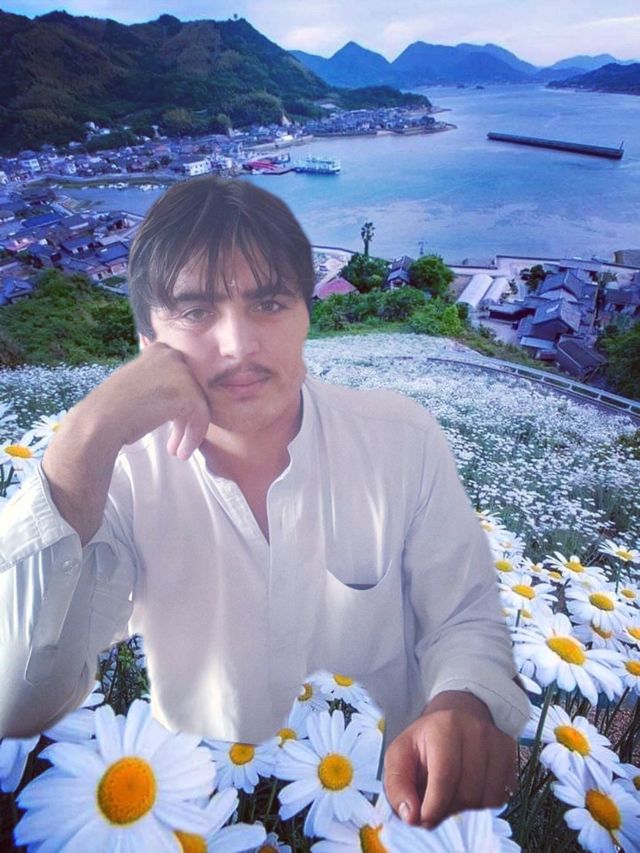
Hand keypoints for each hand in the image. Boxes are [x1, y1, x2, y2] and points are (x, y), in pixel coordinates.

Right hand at [88, 342, 211, 459]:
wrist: (99, 420)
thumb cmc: (113, 409)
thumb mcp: (139, 385)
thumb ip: (160, 384)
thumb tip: (180, 398)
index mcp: (159, 350)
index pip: (182, 379)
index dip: (179, 405)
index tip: (171, 425)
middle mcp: (172, 355)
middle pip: (192, 391)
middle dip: (184, 418)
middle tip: (174, 442)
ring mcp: (181, 372)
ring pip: (198, 406)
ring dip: (188, 430)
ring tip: (177, 451)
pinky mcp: (188, 393)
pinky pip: (201, 418)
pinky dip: (193, 438)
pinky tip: (181, 453)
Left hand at [383, 690, 516, 828]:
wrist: (457, 718)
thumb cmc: (426, 741)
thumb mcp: (400, 755)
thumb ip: (397, 786)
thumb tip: (411, 816)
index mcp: (445, 727)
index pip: (444, 779)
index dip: (433, 807)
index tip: (422, 818)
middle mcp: (476, 731)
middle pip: (467, 793)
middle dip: (447, 808)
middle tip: (434, 801)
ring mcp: (498, 742)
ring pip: (485, 799)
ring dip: (465, 806)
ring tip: (451, 790)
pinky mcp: (512, 755)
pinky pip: (500, 797)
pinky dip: (482, 802)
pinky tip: (469, 786)